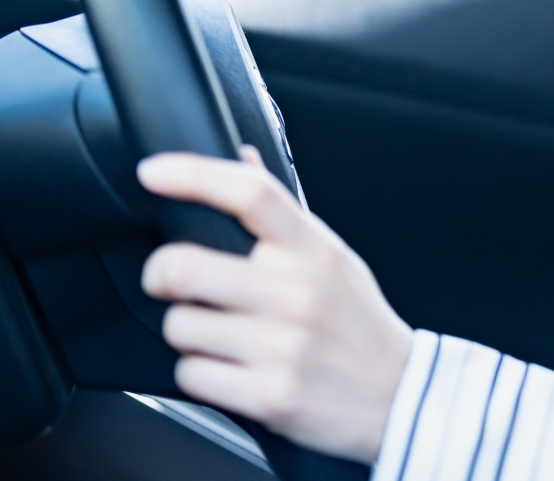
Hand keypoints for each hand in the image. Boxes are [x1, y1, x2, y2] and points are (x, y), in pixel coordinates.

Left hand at [138, 147, 413, 463]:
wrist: (399, 395)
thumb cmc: (357, 322)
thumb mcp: (333, 258)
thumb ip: (284, 215)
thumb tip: (243, 158)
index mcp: (314, 250)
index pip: (250, 193)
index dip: (192, 175)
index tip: (154, 171)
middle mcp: (297, 293)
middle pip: (185, 265)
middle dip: (161, 274)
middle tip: (172, 281)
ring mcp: (282, 345)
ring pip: (179, 325)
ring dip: (187, 332)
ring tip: (221, 335)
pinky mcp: (268, 395)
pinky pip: (191, 375)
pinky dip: (200, 373)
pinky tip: (231, 369)